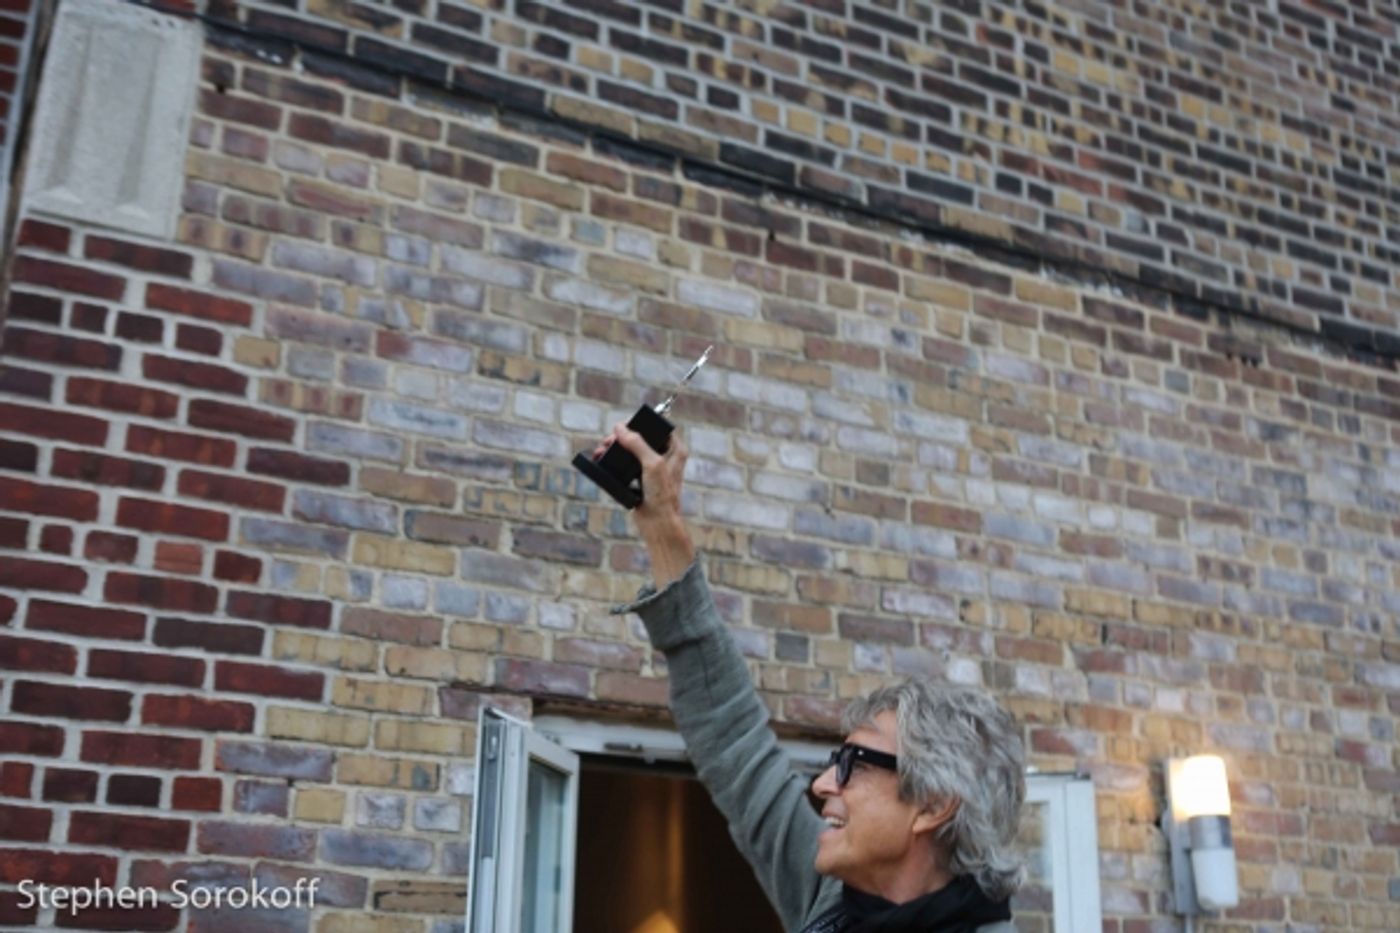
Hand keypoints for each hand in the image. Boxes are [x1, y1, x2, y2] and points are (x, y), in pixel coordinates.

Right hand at [602, 422, 693, 585]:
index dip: (638, 425)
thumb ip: (637, 443)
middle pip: (639, 438)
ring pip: (630, 452)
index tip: (622, 427)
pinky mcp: (640, 480)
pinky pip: (625, 466)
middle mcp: (665, 457)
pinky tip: (603, 462)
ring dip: (615, 450)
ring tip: (601, 452)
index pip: (656, 428)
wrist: (658, 524)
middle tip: (607, 442)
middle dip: (620, 439)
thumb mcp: (652, 464)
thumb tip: (620, 428)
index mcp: (675, 449)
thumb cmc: (662, 495)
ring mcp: (652, 469)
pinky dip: (614, 463)